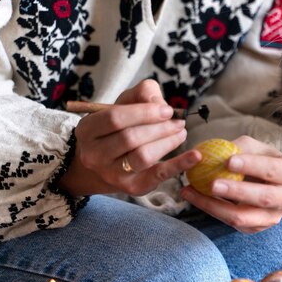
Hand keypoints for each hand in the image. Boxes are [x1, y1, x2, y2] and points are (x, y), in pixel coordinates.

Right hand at [58, 80, 200, 195]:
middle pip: (130, 138)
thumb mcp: (124, 105)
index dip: (145, 112)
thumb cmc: (119, 128)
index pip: (115, 118)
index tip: (167, 110)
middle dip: (160, 128)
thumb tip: (159, 101)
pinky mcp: (131, 188)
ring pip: (142, 157)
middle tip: (179, 122)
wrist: (107, 163)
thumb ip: (141, 94)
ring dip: (168, 142)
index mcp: (86, 129)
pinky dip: (178, 165)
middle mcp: (93, 154)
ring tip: (182, 133)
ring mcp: (111, 174)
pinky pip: (157, 175)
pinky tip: (195, 156)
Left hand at [180, 135, 281, 232]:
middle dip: (236, 191)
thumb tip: (213, 151)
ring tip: (192, 192)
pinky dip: (211, 211)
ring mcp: (273, 217)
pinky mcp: (256, 228)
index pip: (272, 170)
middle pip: (262, 198)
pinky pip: (232, 223)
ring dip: (215, 206)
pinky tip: (195, 198)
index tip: (228, 161)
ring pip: (243, 217)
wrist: (271, 184)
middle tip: (212, 183)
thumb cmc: (261, 160)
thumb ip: (238, 148)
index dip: (251, 166)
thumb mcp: (255, 148)